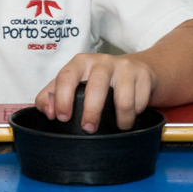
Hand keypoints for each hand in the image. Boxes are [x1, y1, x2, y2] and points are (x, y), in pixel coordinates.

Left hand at [35, 52, 155, 131]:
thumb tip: (48, 112)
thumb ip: (51, 97)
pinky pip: (139, 103)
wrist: (136, 69)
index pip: (67, 76)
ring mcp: (125, 67)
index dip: (62, 98)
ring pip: (123, 100)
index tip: (62, 118)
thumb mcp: (72, 84)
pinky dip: (135, 115)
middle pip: (96, 87)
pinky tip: (130, 115)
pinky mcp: (144, 75)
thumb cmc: (97, 81)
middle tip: (89, 129)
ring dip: (121, 120)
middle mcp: (102, 61)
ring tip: (119, 126)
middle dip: (91, 111)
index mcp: (80, 63)